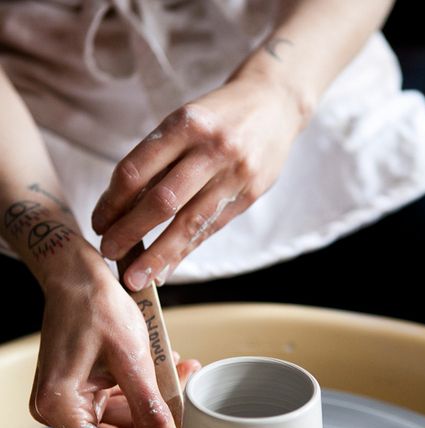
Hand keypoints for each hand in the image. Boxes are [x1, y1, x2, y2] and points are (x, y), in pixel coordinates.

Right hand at [30, 250, 199, 427]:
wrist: (77, 275)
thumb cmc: (96, 305)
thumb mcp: (132, 359)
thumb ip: (149, 409)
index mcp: (60, 405)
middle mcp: (58, 410)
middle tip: (188, 417)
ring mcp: (70, 402)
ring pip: (121, 426)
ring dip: (155, 410)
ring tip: (185, 379)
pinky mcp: (83, 392)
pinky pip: (118, 406)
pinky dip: (144, 396)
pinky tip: (170, 373)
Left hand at [92, 75, 303, 289]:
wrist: (275, 103)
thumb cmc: (219, 116)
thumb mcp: (186, 121)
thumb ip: (159, 159)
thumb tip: (123, 209)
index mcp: (184, 124)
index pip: (136, 171)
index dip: (112, 202)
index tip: (98, 223)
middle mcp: (210, 149)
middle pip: (160, 201)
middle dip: (129, 232)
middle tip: (109, 253)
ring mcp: (233, 174)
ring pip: (187, 223)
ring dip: (157, 255)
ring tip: (135, 278)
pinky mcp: (249, 194)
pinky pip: (209, 229)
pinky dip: (184, 252)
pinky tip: (166, 269)